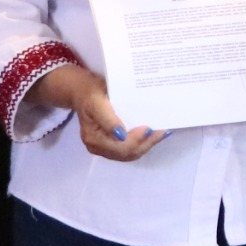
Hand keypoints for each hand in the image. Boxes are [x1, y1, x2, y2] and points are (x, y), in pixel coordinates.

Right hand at [34, 64, 166, 162]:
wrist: (82, 91)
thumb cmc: (90, 93)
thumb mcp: (97, 101)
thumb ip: (108, 120)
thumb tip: (121, 136)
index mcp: (93, 138)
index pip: (120, 147)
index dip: (137, 140)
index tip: (151, 129)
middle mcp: (98, 147)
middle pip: (127, 153)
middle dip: (146, 143)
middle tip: (163, 131)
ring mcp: (104, 148)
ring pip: (130, 153)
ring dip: (147, 145)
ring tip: (162, 133)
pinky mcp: (111, 145)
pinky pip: (129, 149)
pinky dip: (142, 144)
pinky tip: (153, 135)